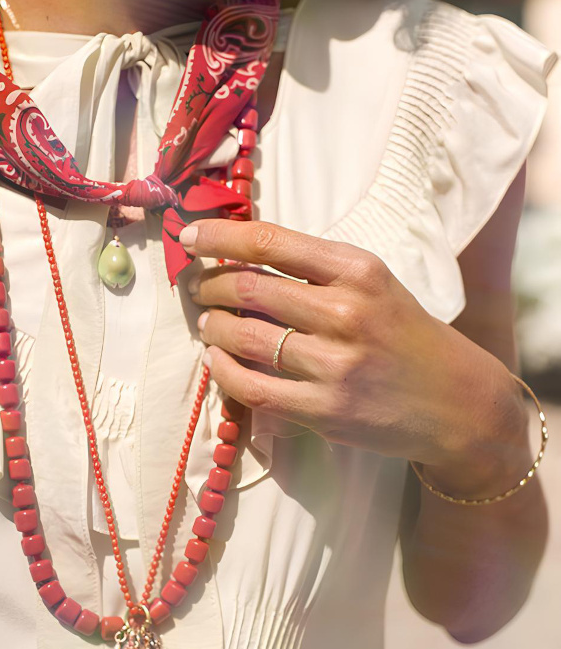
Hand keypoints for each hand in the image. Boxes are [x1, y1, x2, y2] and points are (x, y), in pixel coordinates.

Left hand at [181, 219, 526, 489]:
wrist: (459, 403)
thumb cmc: (408, 337)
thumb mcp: (377, 285)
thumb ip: (317, 271)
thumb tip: (239, 258)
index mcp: (359, 270)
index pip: (270, 242)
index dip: (218, 237)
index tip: (189, 237)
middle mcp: (346, 312)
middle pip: (247, 288)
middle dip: (208, 286)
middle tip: (199, 289)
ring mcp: (335, 365)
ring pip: (243, 337)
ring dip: (212, 327)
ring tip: (208, 324)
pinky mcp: (325, 411)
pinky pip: (251, 387)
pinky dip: (223, 371)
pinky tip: (217, 361)